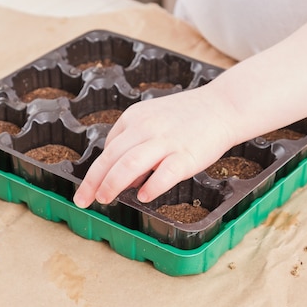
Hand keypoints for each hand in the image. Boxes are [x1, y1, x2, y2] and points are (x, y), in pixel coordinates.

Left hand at [73, 85, 236, 207]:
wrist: (222, 107)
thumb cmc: (186, 119)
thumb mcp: (152, 120)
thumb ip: (135, 145)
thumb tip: (123, 180)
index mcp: (134, 118)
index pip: (109, 148)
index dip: (97, 171)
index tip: (90, 189)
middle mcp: (146, 128)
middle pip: (112, 157)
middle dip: (94, 181)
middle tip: (83, 200)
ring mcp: (166, 141)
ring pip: (130, 164)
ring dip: (113, 183)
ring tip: (104, 199)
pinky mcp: (186, 155)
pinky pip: (164, 173)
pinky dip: (151, 186)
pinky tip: (143, 197)